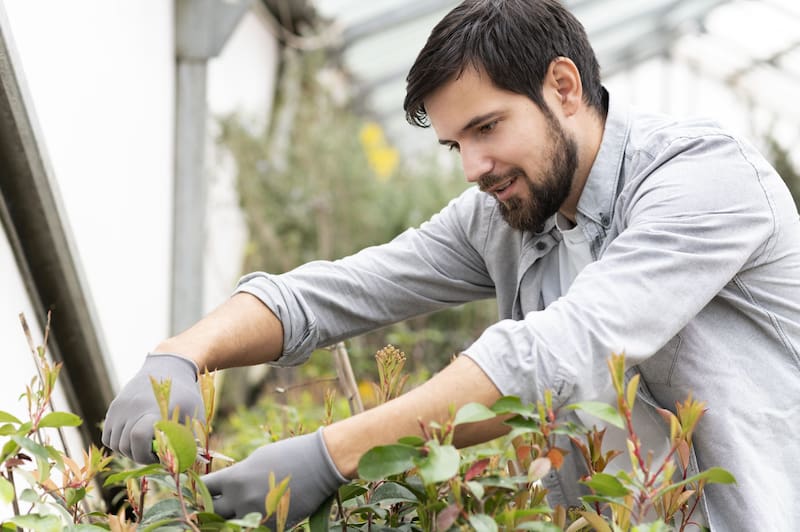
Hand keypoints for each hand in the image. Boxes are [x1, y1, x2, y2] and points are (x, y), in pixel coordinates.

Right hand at [102, 353, 202, 462]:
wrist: (168, 366)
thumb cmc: (186, 395)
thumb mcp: (194, 415)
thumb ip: (187, 441)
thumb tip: (180, 465)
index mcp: (154, 409)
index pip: (138, 437)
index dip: (147, 454)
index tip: (161, 455)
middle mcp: (133, 408)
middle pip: (126, 445)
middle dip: (140, 456)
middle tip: (156, 453)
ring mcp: (120, 407)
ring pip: (115, 444)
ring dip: (129, 450)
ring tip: (146, 444)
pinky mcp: (114, 407)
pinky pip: (108, 436)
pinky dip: (119, 442)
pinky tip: (135, 437)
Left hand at [203, 428, 347, 525]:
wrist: (321, 463)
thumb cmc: (289, 454)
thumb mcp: (257, 459)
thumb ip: (238, 475)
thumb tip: (226, 487)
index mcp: (235, 478)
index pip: (204, 490)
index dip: (203, 491)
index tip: (206, 491)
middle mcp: (241, 499)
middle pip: (212, 513)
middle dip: (213, 510)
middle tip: (219, 506)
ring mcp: (256, 516)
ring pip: (230, 527)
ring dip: (231, 521)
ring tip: (239, 512)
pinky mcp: (272, 527)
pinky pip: (253, 530)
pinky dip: (253, 525)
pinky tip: (258, 516)